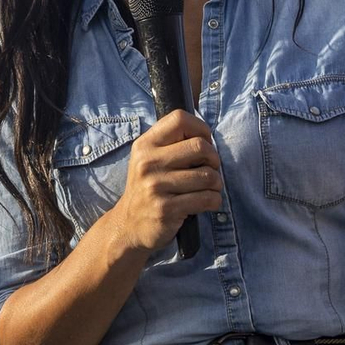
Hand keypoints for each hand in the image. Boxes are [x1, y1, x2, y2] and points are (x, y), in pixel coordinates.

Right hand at [104, 109, 222, 254]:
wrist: (128, 225)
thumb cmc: (148, 188)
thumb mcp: (148, 159)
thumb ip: (171, 143)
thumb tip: (207, 136)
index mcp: (145, 145)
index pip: (180, 119)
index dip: (201, 129)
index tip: (204, 145)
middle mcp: (147, 162)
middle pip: (200, 147)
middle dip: (214, 160)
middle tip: (210, 170)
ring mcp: (155, 186)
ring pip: (208, 175)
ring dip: (216, 184)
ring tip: (208, 189)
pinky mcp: (166, 208)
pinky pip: (206, 199)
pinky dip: (214, 201)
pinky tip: (207, 203)